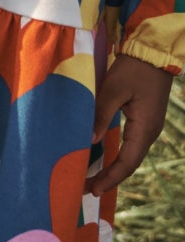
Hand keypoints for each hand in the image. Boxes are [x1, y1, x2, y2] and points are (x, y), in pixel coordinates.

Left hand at [85, 54, 173, 195]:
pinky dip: (117, 155)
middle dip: (109, 177)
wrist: (153, 52)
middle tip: (87, 188)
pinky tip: (104, 156)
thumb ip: (100, 113)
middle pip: (129, 163)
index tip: (93, 189)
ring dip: (113, 167)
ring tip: (92, 177)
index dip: (110, 178)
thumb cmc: (133, 69)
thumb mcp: (113, 89)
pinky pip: (131, 144)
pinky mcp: (144, 119)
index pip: (127, 162)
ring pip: (130, 155)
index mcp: (144, 129)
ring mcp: (148, 126)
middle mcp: (149, 132)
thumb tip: (88, 140)